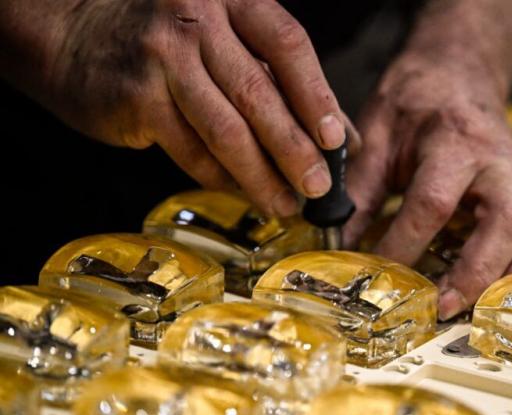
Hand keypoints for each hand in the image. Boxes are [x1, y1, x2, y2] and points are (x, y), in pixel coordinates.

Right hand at [3, 0, 356, 216]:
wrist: (74, 34)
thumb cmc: (167, 41)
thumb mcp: (228, 41)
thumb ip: (285, 81)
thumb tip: (342, 134)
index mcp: (230, 0)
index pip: (288, 45)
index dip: (317, 96)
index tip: (336, 141)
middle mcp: (196, 19)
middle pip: (259, 93)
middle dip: (294, 149)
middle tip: (317, 187)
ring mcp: (162, 57)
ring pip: (225, 130)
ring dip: (260, 176)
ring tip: (284, 204)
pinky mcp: (136, 97)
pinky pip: (191, 150)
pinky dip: (220, 177)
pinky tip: (241, 191)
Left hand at [344, 51, 511, 320]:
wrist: (459, 75)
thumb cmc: (415, 104)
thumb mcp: (377, 136)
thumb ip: (359, 189)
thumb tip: (337, 244)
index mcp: (455, 142)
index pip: (433, 202)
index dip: (405, 243)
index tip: (377, 273)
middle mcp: (502, 162)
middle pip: (507, 222)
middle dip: (477, 272)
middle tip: (443, 307)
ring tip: (481, 313)